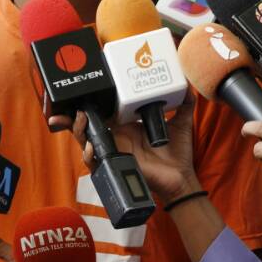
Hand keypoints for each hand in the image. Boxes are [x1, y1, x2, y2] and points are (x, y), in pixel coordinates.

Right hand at [70, 100, 200, 204]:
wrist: (181, 178)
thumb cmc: (177, 152)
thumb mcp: (181, 123)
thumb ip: (185, 103)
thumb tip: (188, 84)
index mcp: (126, 124)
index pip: (102, 109)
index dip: (90, 101)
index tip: (83, 89)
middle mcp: (116, 135)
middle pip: (87, 123)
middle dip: (73, 115)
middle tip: (73, 105)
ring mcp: (114, 150)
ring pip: (85, 140)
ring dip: (77, 129)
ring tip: (80, 118)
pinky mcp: (115, 165)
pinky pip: (94, 162)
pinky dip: (88, 154)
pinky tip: (90, 146)